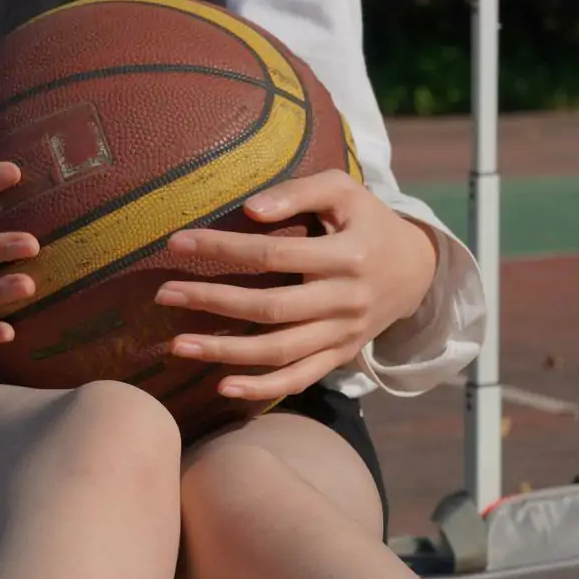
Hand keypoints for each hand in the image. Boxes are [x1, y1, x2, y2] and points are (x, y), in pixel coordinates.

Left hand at [153, 171, 439, 402]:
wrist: (414, 269)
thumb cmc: (366, 220)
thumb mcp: (343, 190)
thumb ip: (298, 193)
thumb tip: (249, 210)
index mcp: (347, 255)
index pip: (273, 255)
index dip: (222, 249)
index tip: (176, 243)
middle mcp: (347, 299)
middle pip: (270, 308)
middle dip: (212, 302)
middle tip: (163, 294)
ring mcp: (344, 334)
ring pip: (279, 351)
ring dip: (225, 352)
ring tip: (177, 345)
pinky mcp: (340, 355)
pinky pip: (299, 378)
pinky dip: (262, 388)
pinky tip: (222, 386)